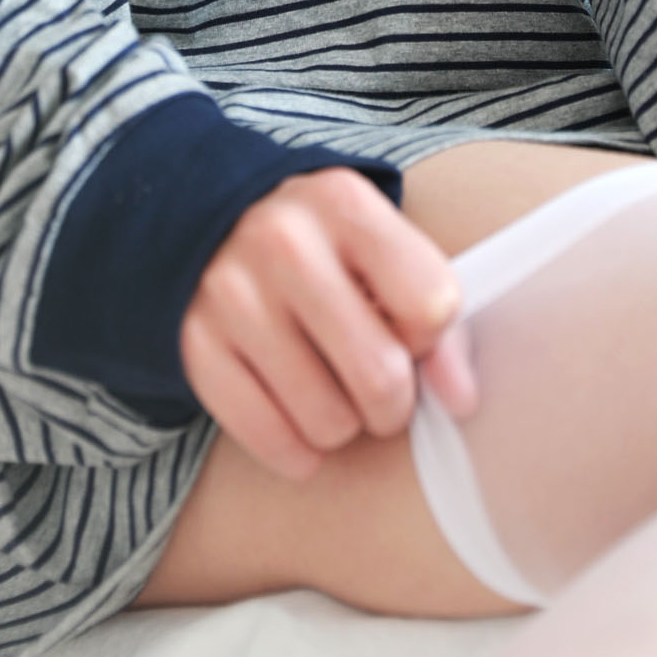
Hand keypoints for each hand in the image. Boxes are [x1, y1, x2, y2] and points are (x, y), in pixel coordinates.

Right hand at [180, 167, 478, 480]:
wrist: (211, 222)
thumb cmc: (324, 250)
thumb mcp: (382, 252)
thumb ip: (436, 322)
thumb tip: (461, 401)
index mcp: (344, 205)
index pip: (431, 306)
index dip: (428, 335)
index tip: (404, 327)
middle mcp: (284, 243)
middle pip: (380, 376)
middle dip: (392, 403)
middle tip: (377, 386)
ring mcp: (232, 294)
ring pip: (327, 421)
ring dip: (342, 426)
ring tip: (331, 391)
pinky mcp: (194, 343)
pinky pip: (268, 438)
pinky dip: (295, 450)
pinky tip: (296, 421)